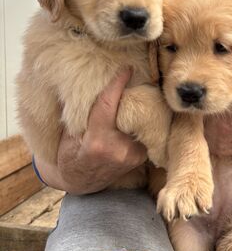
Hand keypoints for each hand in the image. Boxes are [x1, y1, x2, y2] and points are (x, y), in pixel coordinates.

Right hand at [55, 70, 146, 193]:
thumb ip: (84, 113)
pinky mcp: (140, 158)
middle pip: (129, 112)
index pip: (107, 105)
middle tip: (135, 79)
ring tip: (138, 96)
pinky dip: (140, 122)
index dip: (117, 84)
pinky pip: (143, 132)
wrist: (80, 182)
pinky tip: (138, 114)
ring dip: (138, 109)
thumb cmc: (70, 153)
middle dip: (133, 96)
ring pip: (139, 122)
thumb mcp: (69, 133)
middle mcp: (117, 149)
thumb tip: (97, 84)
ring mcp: (132, 156)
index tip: (126, 69)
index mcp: (96, 141)